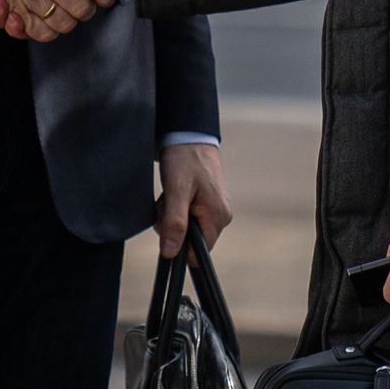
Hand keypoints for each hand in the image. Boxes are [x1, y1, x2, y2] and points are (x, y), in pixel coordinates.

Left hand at [157, 143, 231, 258]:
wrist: (189, 135)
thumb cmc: (185, 159)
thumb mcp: (176, 190)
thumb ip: (174, 223)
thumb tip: (170, 253)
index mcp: (217, 216)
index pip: (198, 253)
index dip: (179, 245)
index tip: (168, 225)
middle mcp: (221, 216)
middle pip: (191, 241)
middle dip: (173, 227)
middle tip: (168, 202)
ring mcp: (215, 209)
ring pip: (188, 229)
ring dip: (172, 217)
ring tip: (171, 194)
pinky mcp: (208, 203)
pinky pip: (189, 217)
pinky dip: (177, 209)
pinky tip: (175, 193)